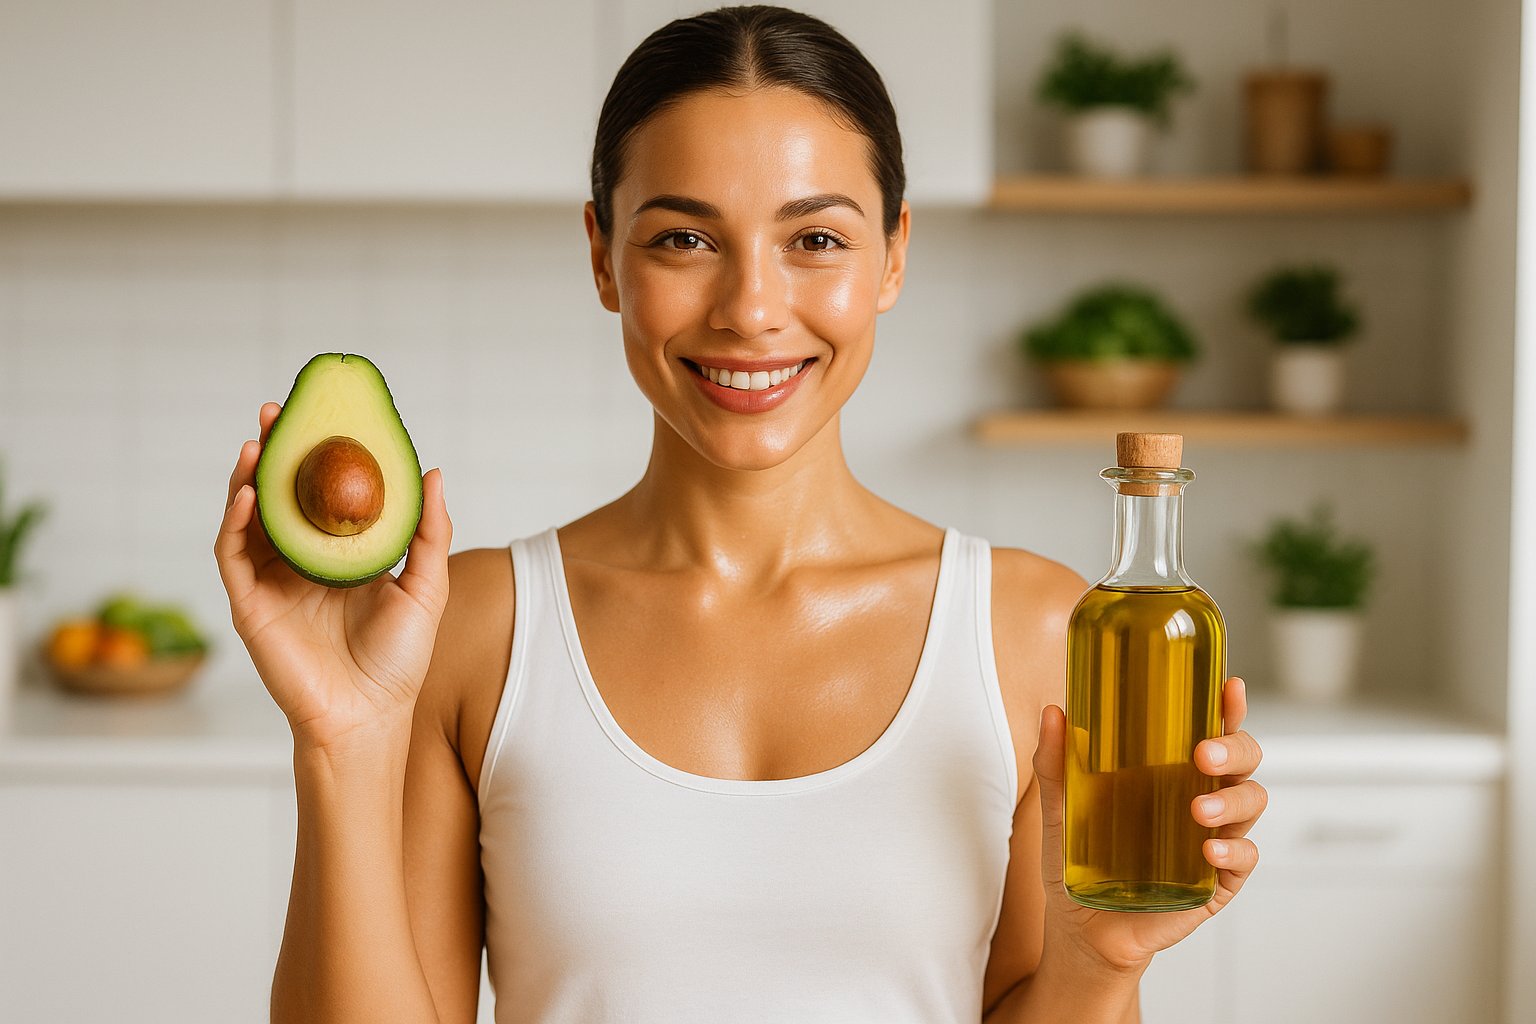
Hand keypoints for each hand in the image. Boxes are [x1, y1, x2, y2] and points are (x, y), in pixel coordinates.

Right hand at [213, 402, 452, 749]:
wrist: (370, 716)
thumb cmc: (400, 660)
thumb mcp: (426, 586)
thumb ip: (429, 532)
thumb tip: (432, 472)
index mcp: (340, 555)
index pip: (322, 493)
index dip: (318, 454)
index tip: (324, 414)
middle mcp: (301, 563)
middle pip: (279, 495)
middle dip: (276, 450)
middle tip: (277, 410)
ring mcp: (272, 582)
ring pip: (249, 517)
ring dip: (249, 477)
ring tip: (260, 440)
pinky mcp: (250, 604)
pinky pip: (233, 554)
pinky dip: (235, 521)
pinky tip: (248, 494)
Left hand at [1032, 677, 1264, 975]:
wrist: (1080, 930)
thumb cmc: (1077, 862)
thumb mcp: (1059, 808)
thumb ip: (1056, 762)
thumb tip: (1053, 711)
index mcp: (1169, 771)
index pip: (1208, 729)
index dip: (1226, 707)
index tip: (1229, 687)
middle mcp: (1200, 796)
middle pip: (1243, 759)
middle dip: (1235, 747)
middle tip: (1204, 751)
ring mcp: (1213, 838)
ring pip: (1251, 802)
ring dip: (1231, 799)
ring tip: (1198, 808)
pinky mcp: (1216, 881)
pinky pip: (1244, 859)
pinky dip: (1233, 850)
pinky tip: (1209, 850)